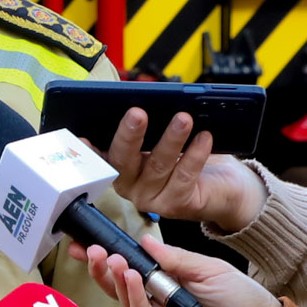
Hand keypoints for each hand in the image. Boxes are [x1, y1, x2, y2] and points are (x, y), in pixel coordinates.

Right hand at [81, 236, 278, 306]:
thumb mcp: (207, 267)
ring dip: (115, 280)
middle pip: (120, 286)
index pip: (131, 268)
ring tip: (110, 260)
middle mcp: (158, 302)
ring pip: (126, 302)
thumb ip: (175, 258)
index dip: (110, 256)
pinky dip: (134, 298)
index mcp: (167, 282)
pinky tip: (130, 278)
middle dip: (102, 268)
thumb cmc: (240, 298)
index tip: (91, 241)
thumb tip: (146, 241)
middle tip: (91, 250)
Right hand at [103, 109, 264, 233]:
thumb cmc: (189, 156)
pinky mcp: (176, 205)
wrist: (223, 187)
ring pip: (158, 165)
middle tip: (137, 113)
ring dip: (171, 139)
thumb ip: (150, 126)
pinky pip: (184, 176)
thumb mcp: (164, 137)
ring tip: (183, 119)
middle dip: (130, 135)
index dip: (89, 150)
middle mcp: (131, 186)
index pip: (100, 157)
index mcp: (121, 167)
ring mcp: (152, 199)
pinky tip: (203, 138)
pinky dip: (194, 155)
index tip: (83, 137)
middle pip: (124, 162)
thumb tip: (143, 101)